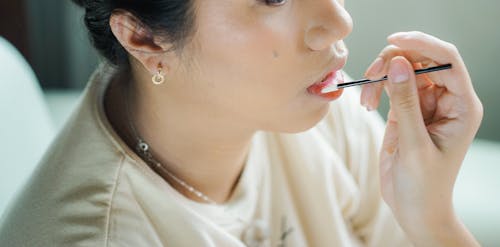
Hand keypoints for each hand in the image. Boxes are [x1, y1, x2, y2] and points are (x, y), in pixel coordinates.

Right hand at [361, 31, 482, 245]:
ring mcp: (424, 104)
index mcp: (461, 106)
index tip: (393, 41)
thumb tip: (398, 64)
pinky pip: (390, 86)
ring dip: (381, 77)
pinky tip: (367, 103)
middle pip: (422, 60)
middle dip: (394, 61)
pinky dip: (375, 89)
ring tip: (366, 100)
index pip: (448, 61)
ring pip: (403, 70)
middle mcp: (445, 100)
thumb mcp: (414, 145)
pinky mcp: (406, 110)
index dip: (423, 45)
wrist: (415, 208)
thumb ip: (406, 103)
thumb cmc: (424, 185)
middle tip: (371, 76)